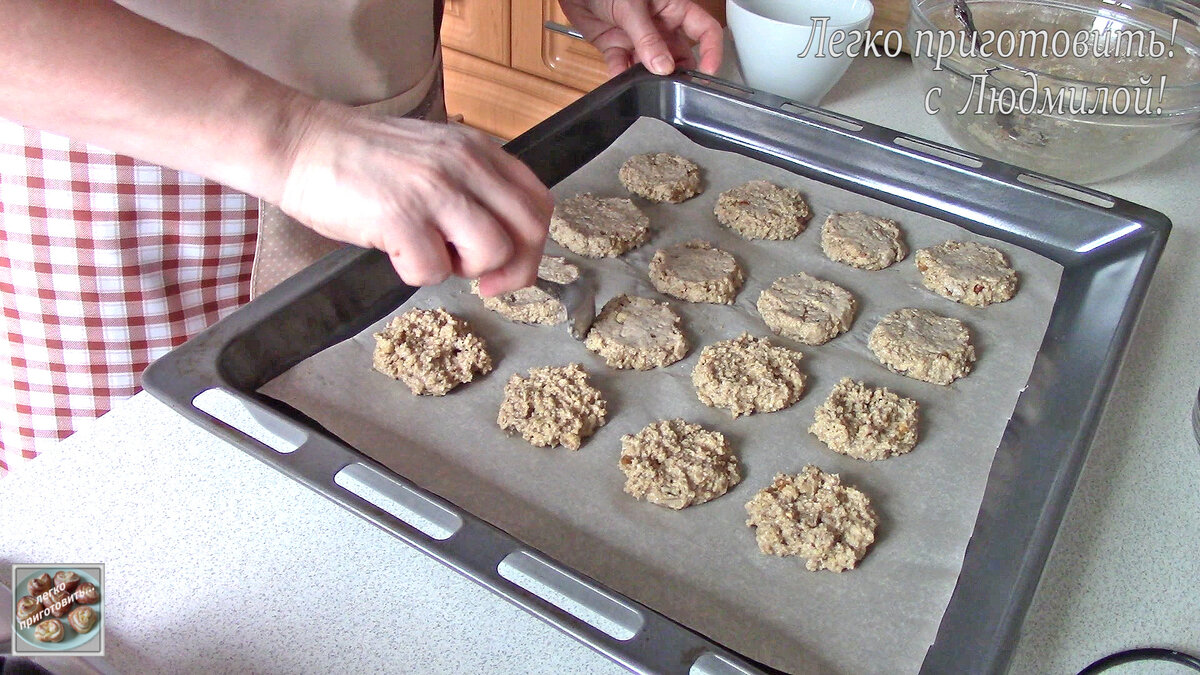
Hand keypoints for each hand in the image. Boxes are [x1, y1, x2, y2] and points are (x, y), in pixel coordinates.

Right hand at [277, 102, 551, 295]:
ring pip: (492, 252)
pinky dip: (415, 274)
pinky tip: (393, 251)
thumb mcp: (433, 155)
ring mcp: (434, 189)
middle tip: (484, 282)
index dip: (532, 243)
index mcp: (477, 150)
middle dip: (515, 269)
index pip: (537, 202)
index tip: (509, 264)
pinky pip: (434, 271)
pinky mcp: (401, 216)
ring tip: (429, 254)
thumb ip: (471, 187)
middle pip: (529, 230)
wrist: (299, 143)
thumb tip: (501, 242)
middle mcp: (464, 165)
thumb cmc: (360, 158)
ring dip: (464, 270)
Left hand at [558, 0, 721, 76]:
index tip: (708, 73)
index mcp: (673, 9)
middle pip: (680, 54)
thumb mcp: (632, 7)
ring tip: (646, 85)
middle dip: (678, 72)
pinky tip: (619, 79)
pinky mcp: (616, 46)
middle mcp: (659, 25)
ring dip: (649, 77)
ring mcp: (638, 38)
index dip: (711, 51)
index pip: (704, 30)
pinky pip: (623, 67)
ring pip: (652, 65)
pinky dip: (621, 75)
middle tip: (674, 87)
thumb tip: (664, 67)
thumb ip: (648, 38)